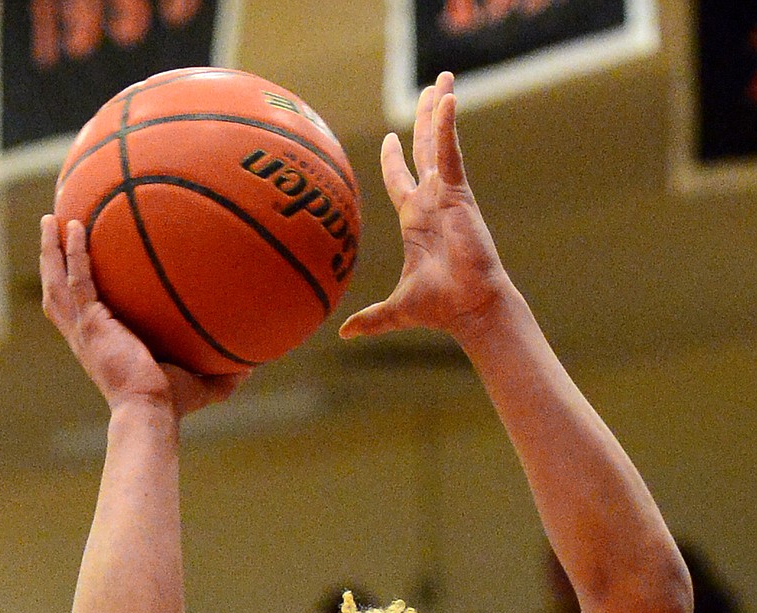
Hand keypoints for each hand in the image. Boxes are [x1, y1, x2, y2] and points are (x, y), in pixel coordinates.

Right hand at [40, 216, 248, 420]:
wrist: (152, 412)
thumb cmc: (171, 404)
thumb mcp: (200, 383)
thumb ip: (224, 372)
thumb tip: (256, 363)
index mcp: (101, 344)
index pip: (81, 308)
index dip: (74, 285)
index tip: (77, 261)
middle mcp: (86, 336)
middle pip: (57, 290)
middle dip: (51, 259)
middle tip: (52, 227)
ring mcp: (85, 330)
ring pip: (57, 282)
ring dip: (50, 251)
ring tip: (50, 219)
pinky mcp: (91, 325)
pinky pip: (79, 281)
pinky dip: (75, 254)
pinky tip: (77, 227)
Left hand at [339, 71, 509, 347]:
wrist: (468, 306)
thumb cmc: (439, 308)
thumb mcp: (395, 308)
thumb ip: (370, 318)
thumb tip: (342, 334)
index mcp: (416, 221)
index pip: (401, 181)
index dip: (394, 160)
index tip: (389, 139)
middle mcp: (431, 202)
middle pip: (424, 150)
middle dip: (424, 120)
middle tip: (428, 89)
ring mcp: (446, 194)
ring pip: (438, 142)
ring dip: (439, 110)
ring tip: (442, 79)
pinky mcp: (458, 193)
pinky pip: (450, 152)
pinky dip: (447, 127)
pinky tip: (448, 100)